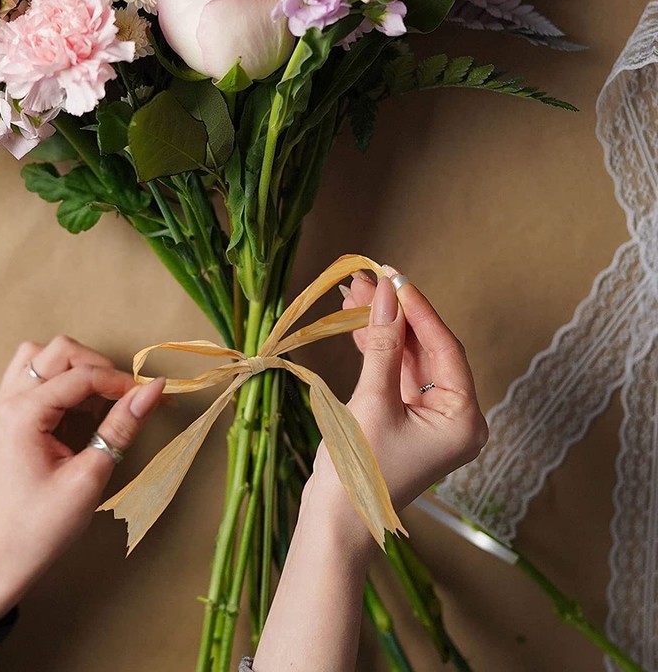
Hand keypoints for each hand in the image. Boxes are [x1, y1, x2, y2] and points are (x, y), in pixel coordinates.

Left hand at [0, 336, 164, 621]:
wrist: (6, 556)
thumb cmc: (45, 524)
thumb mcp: (91, 475)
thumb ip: (122, 426)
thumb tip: (154, 389)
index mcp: (23, 414)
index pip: (81, 376)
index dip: (120, 382)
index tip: (150, 396)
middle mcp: (7, 400)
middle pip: (59, 351)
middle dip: (98, 366)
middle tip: (125, 396)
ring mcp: (3, 405)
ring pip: (42, 356)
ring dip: (76, 367)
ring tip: (98, 399)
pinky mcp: (8, 415)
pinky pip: (34, 374)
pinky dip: (61, 379)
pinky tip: (78, 407)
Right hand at [308, 271, 487, 548]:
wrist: (335, 521)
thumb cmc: (359, 470)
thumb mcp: (373, 400)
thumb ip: (384, 344)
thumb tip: (387, 294)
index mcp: (464, 420)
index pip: (446, 349)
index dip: (419, 309)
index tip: (394, 277)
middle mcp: (456, 418)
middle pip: (428, 351)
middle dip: (396, 314)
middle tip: (368, 280)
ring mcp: (432, 421)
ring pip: (410, 360)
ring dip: (384, 329)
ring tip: (355, 294)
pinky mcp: (408, 421)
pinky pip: (398, 377)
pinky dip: (379, 352)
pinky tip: (358, 326)